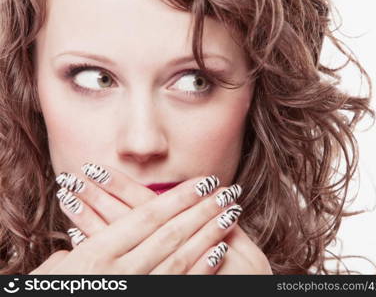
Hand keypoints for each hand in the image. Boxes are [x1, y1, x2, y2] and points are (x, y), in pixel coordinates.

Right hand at [31, 169, 240, 273]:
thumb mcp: (52, 274)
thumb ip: (72, 251)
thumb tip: (76, 241)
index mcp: (97, 253)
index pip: (147, 217)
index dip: (179, 197)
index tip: (203, 181)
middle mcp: (122, 270)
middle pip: (171, 233)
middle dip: (202, 210)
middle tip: (226, 190)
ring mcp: (138, 289)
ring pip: (181, 257)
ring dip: (209, 233)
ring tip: (231, 213)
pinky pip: (181, 285)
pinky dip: (203, 267)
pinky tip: (220, 250)